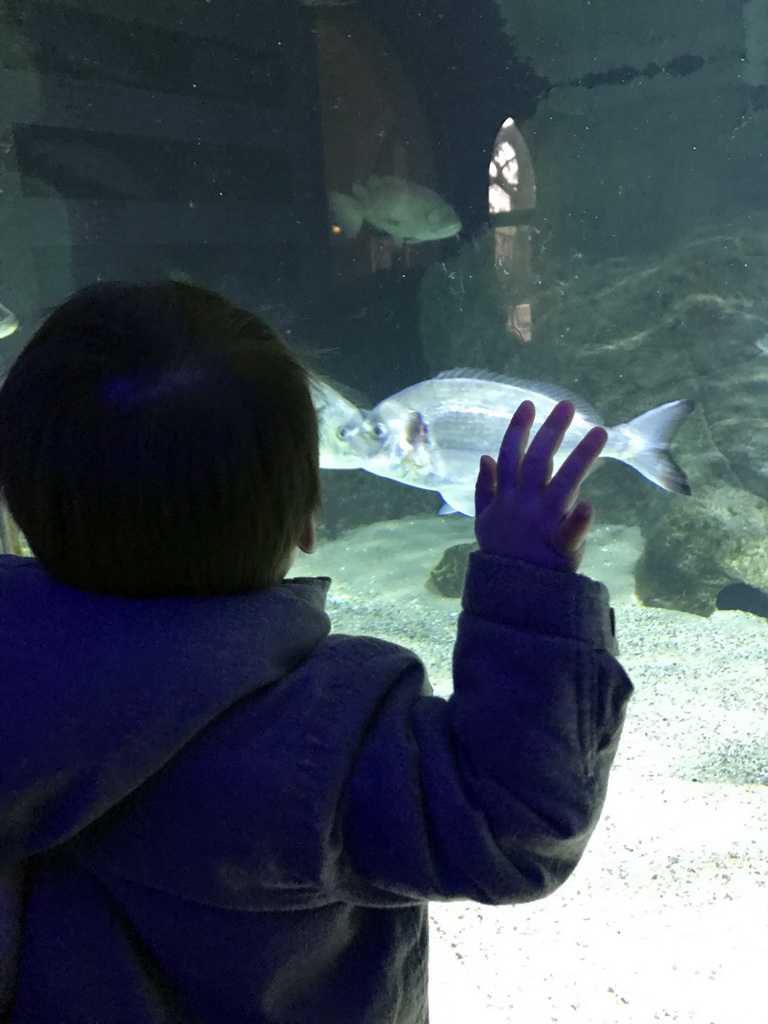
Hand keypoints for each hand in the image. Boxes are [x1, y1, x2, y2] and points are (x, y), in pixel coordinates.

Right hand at [474, 400, 607, 571]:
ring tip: (599, 432)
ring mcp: (542, 524)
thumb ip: (484, 489)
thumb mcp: (483, 521)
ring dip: (580, 457)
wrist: (510, 594)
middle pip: (537, 461)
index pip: (509, 456)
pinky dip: (579, 521)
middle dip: (551, 431)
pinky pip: (570, 532)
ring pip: (562, 484)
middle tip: (567, 405)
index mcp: (506, 498)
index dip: (518, 429)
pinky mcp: (560, 546)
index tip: (529, 404)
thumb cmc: (502, 554)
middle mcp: (524, 505)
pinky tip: (589, 505)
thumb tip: (483, 457)